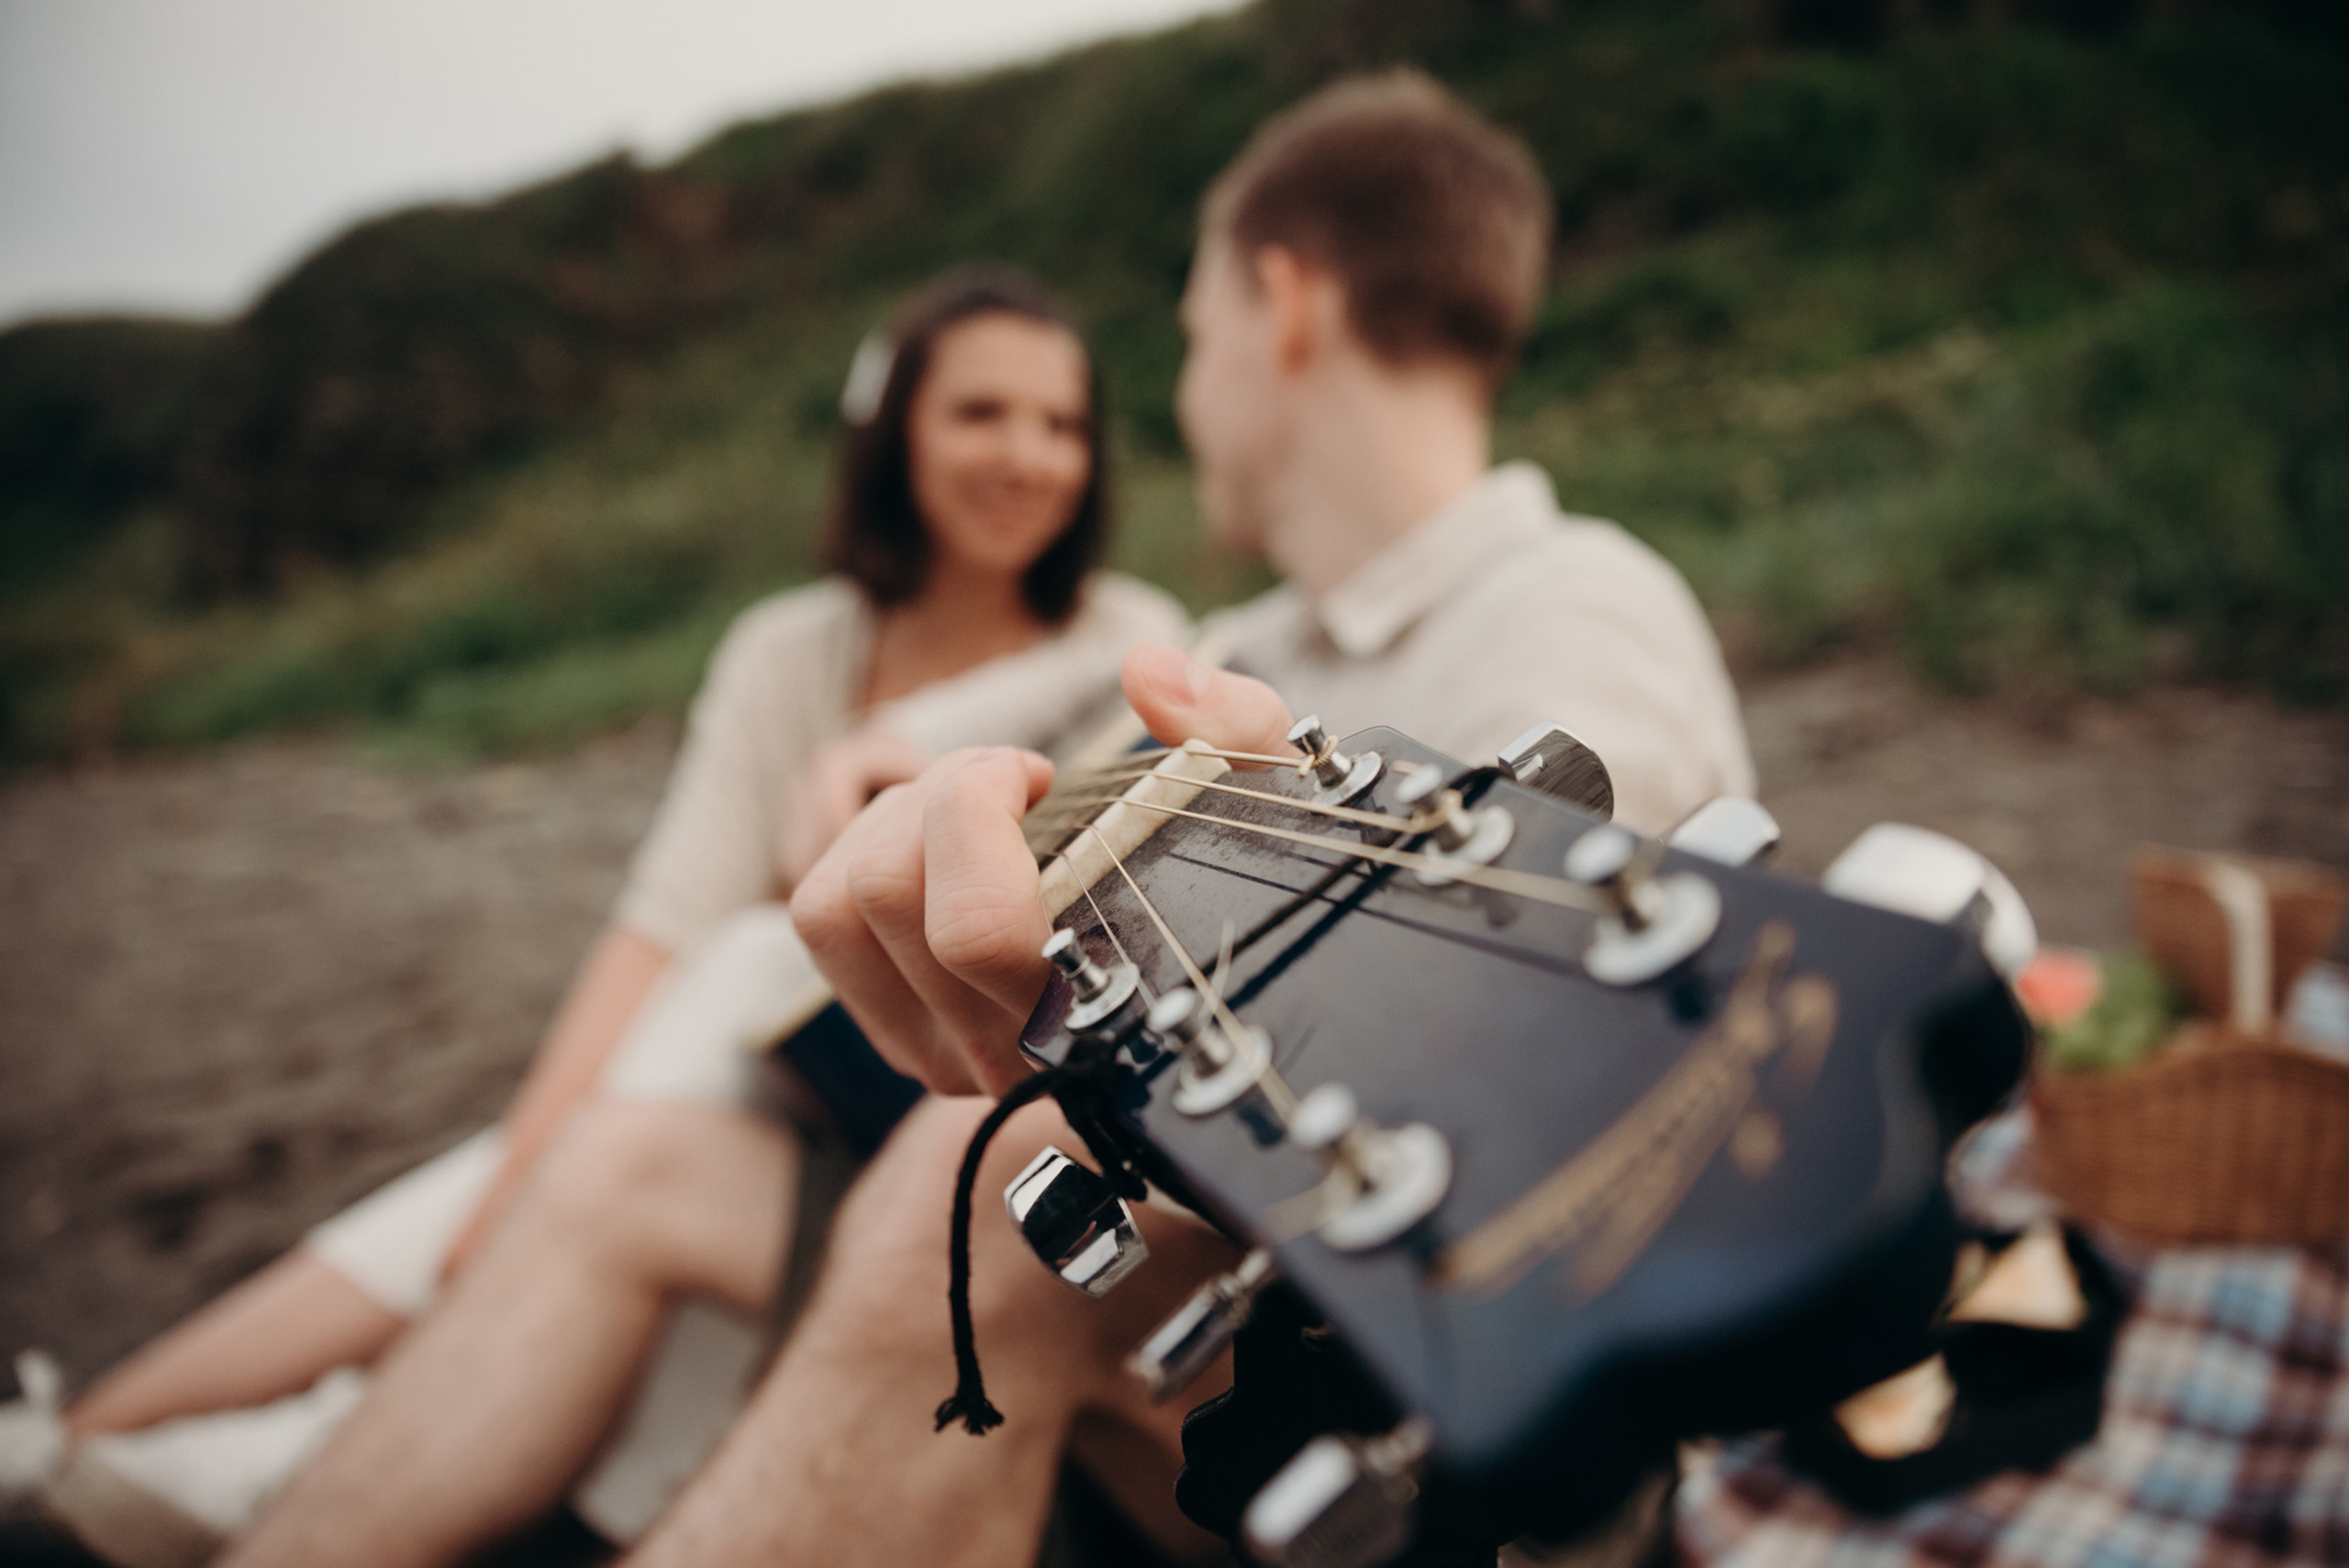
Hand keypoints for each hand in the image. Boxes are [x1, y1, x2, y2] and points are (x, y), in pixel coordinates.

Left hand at [791, 643, 1294, 1095]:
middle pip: (881, 893)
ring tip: (965, 808)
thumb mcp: (1269, 800)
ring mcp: (937, 1055)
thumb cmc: (1243, 888)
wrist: (1216, 1015)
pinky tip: (937, 844)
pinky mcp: (898, 1035)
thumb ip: (1230, 726)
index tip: (1035, 775)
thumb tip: (1148, 673)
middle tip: (1003, 781)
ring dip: (885, 823)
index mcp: (1092, 1016)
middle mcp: (1001, 1055)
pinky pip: (821, 923)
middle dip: (932, 792)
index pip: (972, 926)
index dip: (977, 806)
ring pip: (829, 908)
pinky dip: (859, 851)